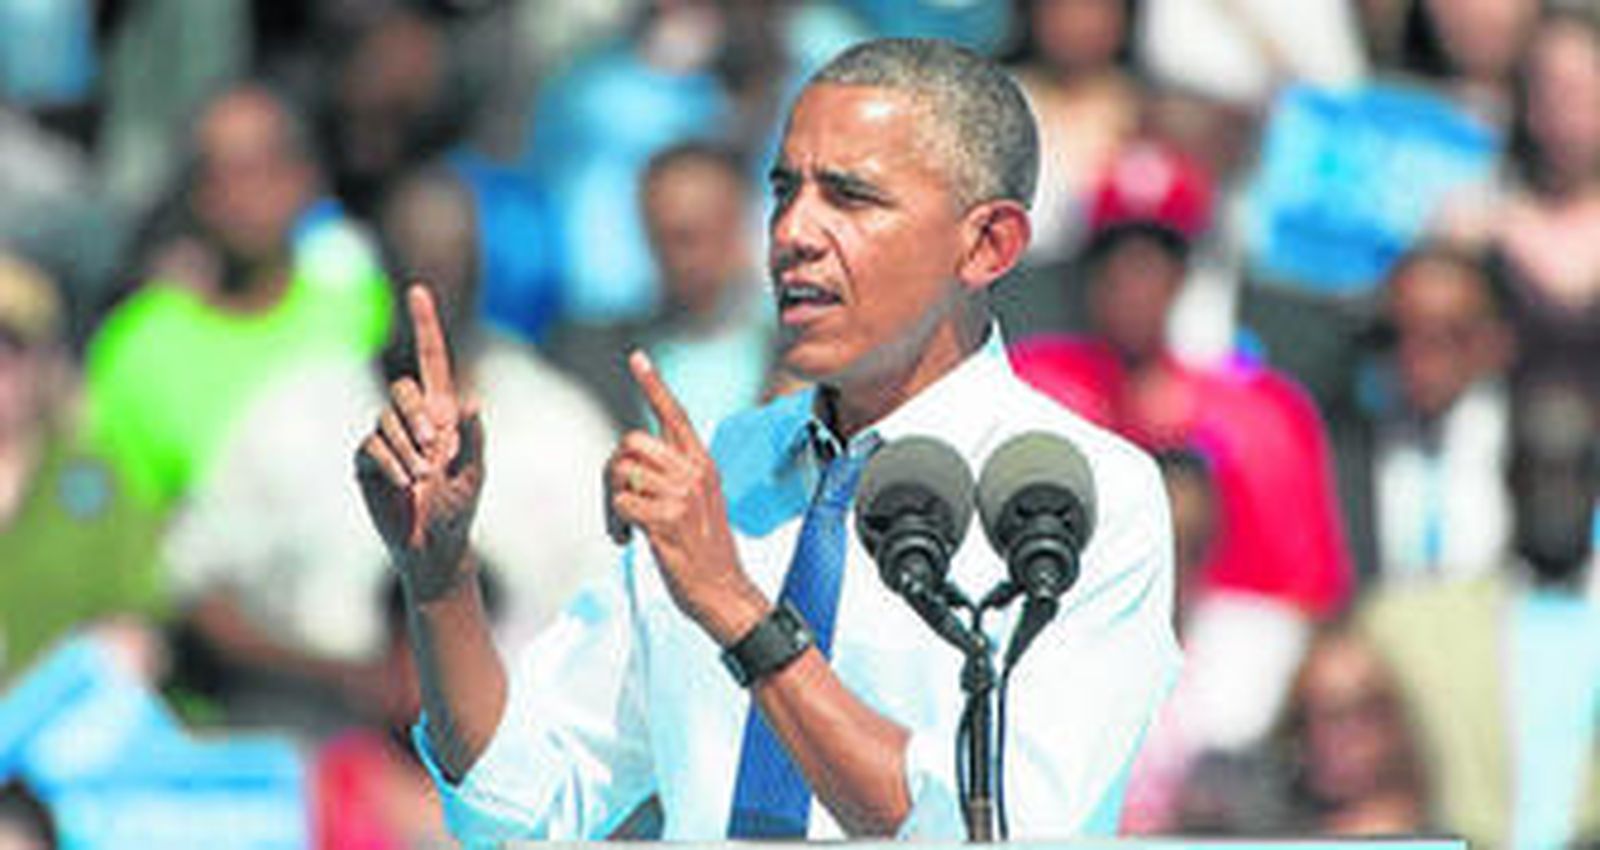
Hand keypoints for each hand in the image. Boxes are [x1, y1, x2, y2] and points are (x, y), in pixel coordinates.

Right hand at [356, 285, 484, 600]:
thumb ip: (474, 440)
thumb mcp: (475, 474)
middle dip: (417, 414)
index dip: (425, 325)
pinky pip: (372, 446)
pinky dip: (390, 464)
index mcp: (442, 414)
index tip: (418, 290)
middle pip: (402, 388)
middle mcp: (412, 420)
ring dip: (406, 449)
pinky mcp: (367, 460)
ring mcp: (386, 438)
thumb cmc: (460, 510)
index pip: (432, 360)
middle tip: (434, 449)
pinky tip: (403, 485)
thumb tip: (471, 402)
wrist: (434, 545)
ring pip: (386, 419)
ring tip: (421, 480)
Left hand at [607, 351, 765, 643]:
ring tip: (625, 526)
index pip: (675, 415)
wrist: (724, 591)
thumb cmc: (705, 550)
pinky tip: (627, 539)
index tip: (637, 358)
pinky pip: (620, 503)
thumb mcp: (700, 501)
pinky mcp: (666, 521)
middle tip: (617, 500)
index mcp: (702, 464)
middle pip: (630, 442)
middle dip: (613, 470)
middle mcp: (693, 473)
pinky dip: (615, 522)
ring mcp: (681, 496)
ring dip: (610, 503)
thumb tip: (633, 461)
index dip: (654, 385)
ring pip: (620, 473)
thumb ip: (673, 475)